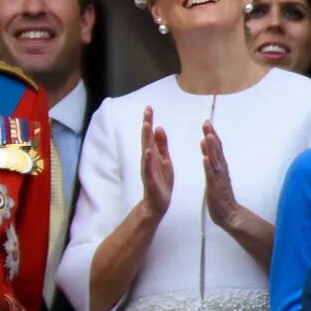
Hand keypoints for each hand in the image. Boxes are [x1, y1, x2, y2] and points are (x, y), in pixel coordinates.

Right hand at [138, 106, 173, 220]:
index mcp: (154, 154)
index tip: (149, 107)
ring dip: (146, 138)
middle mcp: (148, 159)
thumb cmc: (161, 181)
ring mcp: (148, 169)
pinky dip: (147, 159)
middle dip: (147, 124)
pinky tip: (147, 150)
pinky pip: (148, 168)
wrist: (157, 203)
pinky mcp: (151, 180)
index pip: (150, 135)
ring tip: (147, 125)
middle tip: (147, 110)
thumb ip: (161, 145)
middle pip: (146, 139)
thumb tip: (158, 127)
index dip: (149, 121)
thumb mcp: (164, 160)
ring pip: (146, 150)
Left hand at [201, 120, 242, 233]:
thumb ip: (214, 166)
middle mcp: (221, 170)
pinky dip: (208, 165)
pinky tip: (204, 157)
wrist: (229, 215)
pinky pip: (211, 175)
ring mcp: (218, 178)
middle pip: (217, 149)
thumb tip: (210, 155)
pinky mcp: (215, 187)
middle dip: (211, 135)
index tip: (207, 122)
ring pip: (215, 160)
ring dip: (211, 148)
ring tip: (207, 136)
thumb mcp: (216, 178)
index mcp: (220, 168)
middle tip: (206, 122)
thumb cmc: (221, 198)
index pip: (216, 148)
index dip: (211, 135)